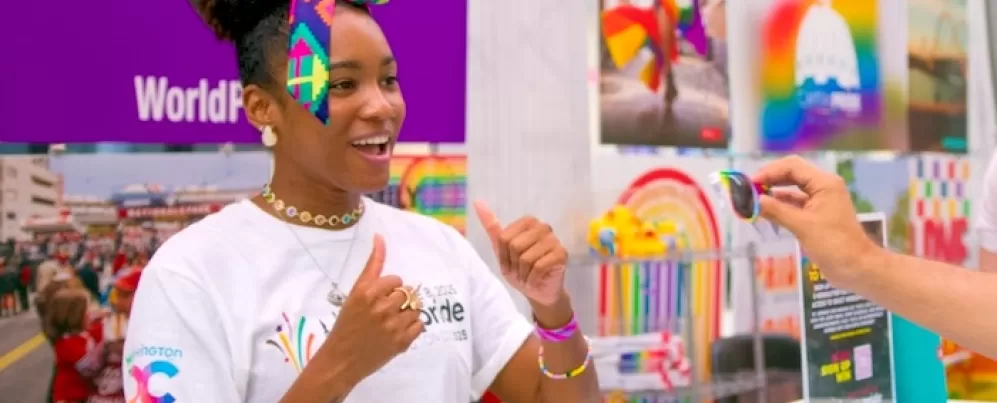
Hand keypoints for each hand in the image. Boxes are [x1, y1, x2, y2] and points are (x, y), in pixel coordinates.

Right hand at [319, 234, 423, 385]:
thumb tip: (380, 237)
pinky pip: (420, 325)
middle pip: (407, 293)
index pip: (396, 280)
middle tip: (384, 313)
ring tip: (392, 322)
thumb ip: (372, 266)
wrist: (341, 360)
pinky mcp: (402, 342)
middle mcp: (382, 307)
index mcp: (368, 293)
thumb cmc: (346, 324)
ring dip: (407, 314)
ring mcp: (393, 325)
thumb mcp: (355, 293)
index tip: (379, 299)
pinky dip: (412, 328)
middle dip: (398, 301)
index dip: (389, 289)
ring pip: (416, 308)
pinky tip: (398, 331)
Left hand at [474, 201, 567, 306]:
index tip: (509, 262)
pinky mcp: (562, 254)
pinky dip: (532, 279)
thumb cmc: (520, 269)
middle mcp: (543, 227)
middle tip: (519, 271)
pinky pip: (538, 267)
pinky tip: (535, 281)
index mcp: (528, 222)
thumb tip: (477, 202)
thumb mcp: (501, 249)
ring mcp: (554, 240)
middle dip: (513, 264)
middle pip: (514, 245)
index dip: (503, 255)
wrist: (538, 292)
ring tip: (527, 276)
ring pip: (526, 258)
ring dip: (523, 274)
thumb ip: (492, 227)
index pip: (504, 237)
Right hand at [752, 156, 883, 284]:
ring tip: (752, 200)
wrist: (856, 268)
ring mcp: (819, 201)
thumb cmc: (833, 244)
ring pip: (791, 190)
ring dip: (773, 193)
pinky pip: (794, 204)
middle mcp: (822, 187)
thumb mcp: (802, 226)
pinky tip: (764, 211)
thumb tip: (753, 200)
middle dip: (770, 180)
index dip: (769, 172)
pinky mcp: (815, 215)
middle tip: (748, 189)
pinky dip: (779, 206)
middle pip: (791, 174)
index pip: (792, 167)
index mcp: (824, 183)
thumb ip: (776, 210)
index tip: (750, 183)